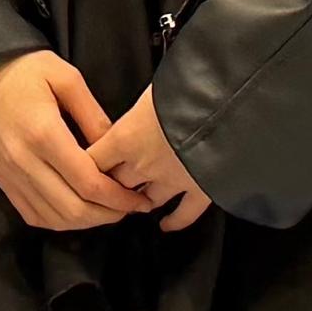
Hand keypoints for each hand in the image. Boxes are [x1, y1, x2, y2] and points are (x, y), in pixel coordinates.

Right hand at [0, 51, 139, 232]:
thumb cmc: (24, 70)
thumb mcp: (67, 79)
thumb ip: (94, 116)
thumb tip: (116, 151)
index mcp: (43, 134)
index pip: (87, 182)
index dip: (117, 197)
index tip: (138, 197)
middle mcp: (23, 161)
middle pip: (72, 208)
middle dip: (107, 215)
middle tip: (129, 207)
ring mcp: (9, 175)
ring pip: (53, 218)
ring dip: (86, 222)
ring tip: (109, 211)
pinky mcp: (1, 181)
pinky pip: (32, 215)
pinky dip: (59, 221)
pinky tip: (78, 212)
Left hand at [85, 85, 213, 233]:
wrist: (231, 104)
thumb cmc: (189, 87)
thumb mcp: (153, 87)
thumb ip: (140, 106)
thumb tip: (140, 105)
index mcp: (125, 138)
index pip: (90, 161)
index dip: (84, 164)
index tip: (81, 163)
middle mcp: (143, 165)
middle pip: (114, 184)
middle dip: (110, 184)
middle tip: (107, 183)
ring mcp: (172, 181)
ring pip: (145, 200)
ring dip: (138, 200)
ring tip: (134, 199)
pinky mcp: (200, 190)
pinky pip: (184, 213)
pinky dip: (174, 220)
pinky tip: (166, 223)